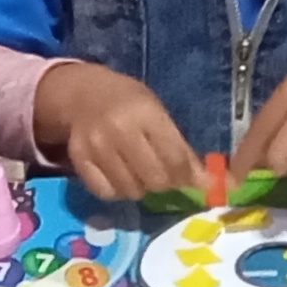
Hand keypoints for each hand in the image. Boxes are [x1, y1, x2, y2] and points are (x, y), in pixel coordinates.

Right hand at [42, 63, 206, 206]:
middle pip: (154, 179)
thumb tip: (207, 183)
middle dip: (167, 184)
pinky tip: (121, 178)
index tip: (197, 183)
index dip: (190, 177)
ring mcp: (96, 146)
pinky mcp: (79, 160)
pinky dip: (118, 191)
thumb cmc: (128, 102)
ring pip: (131, 190)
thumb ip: (180, 147)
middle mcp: (119, 130)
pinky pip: (106, 192)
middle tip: (167, 178)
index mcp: (145, 113)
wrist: (83, 93)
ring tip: (142, 175)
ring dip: (142, 188)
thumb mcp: (157, 112)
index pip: (175, 158)